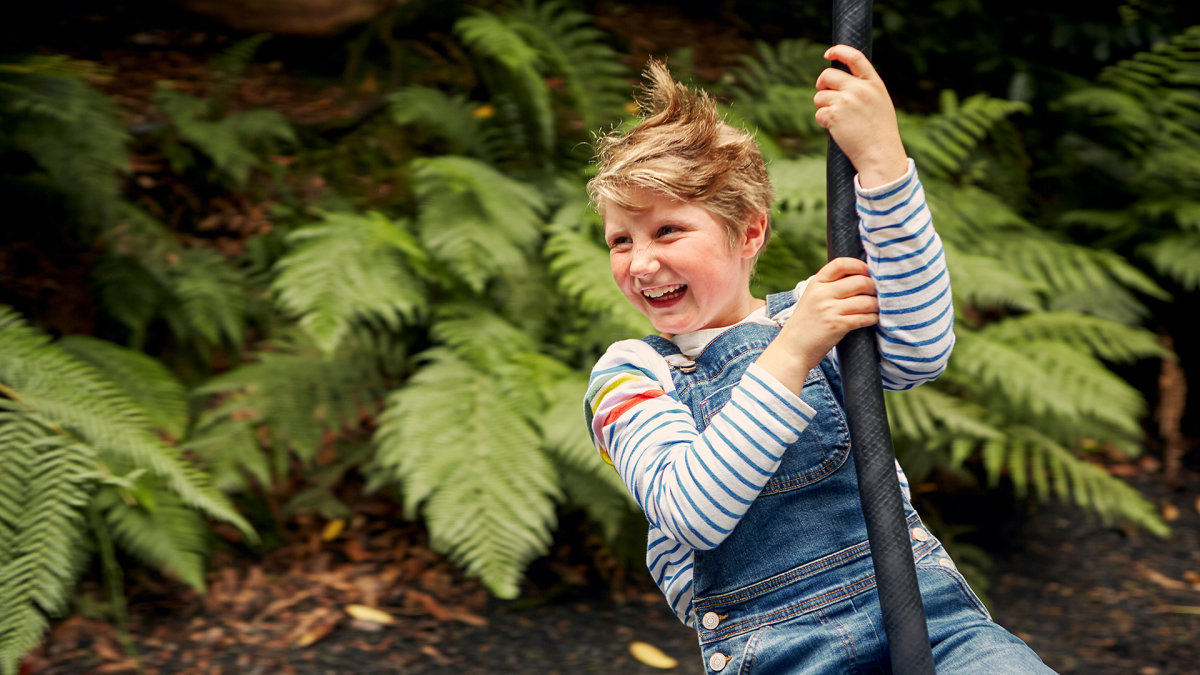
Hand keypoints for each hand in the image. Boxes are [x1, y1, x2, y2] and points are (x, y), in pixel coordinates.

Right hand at [757, 257, 877, 394]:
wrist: (792, 349)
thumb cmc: (806, 324)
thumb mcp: (812, 298)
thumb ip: (830, 286)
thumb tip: (860, 277)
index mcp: (816, 283)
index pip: (841, 264)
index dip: (859, 265)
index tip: (867, 272)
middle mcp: (822, 293)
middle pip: (859, 281)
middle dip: (874, 287)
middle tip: (877, 294)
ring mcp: (829, 310)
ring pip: (866, 301)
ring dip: (876, 305)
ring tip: (875, 308)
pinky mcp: (837, 326)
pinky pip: (864, 318)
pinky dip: (873, 318)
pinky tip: (872, 319)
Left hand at [814, 45, 907, 187]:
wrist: (880, 154)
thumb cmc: (880, 132)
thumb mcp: (880, 103)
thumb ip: (864, 89)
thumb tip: (840, 82)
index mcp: (874, 83)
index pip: (855, 57)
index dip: (839, 51)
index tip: (828, 53)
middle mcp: (859, 89)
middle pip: (828, 75)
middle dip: (821, 85)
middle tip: (824, 96)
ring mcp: (846, 101)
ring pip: (820, 96)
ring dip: (823, 107)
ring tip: (838, 120)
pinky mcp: (834, 115)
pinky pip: (819, 113)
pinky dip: (823, 121)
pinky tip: (836, 130)